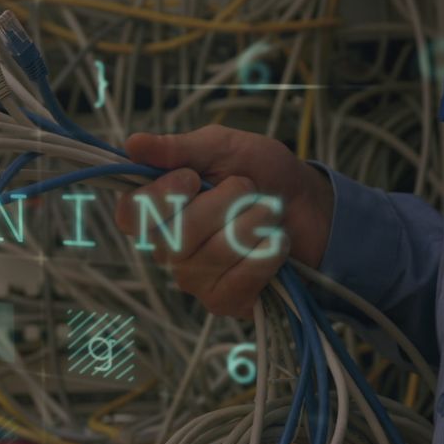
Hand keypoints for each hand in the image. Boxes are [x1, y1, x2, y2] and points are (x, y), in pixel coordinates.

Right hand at [114, 125, 333, 317]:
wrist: (313, 206)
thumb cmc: (264, 173)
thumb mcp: (224, 147)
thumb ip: (178, 148)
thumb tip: (133, 143)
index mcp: (159, 206)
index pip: (130, 214)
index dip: (160, 198)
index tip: (192, 178)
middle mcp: (167, 246)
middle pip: (173, 236)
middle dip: (223, 204)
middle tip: (247, 188)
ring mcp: (193, 277)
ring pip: (209, 256)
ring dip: (252, 224)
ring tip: (268, 211)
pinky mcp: (222, 300)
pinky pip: (236, 281)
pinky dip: (266, 254)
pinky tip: (274, 242)